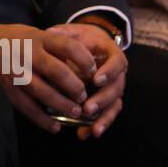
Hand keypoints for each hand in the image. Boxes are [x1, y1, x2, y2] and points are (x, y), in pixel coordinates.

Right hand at [0, 22, 96, 134]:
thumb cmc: (18, 38)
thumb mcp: (38, 33)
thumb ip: (58, 46)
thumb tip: (87, 63)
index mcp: (39, 38)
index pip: (68, 46)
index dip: (84, 60)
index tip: (94, 71)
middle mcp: (28, 53)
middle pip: (56, 71)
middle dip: (74, 87)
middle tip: (84, 97)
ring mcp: (16, 71)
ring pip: (41, 91)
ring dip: (61, 104)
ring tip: (75, 113)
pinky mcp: (8, 86)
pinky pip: (26, 106)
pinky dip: (41, 119)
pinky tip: (55, 127)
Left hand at [47, 21, 127, 139]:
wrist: (87, 43)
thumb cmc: (79, 37)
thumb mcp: (72, 32)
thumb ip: (64, 34)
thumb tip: (49, 34)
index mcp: (112, 54)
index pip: (118, 62)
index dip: (109, 71)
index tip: (95, 80)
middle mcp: (117, 73)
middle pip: (117, 89)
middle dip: (102, 100)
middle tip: (87, 109)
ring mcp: (113, 88)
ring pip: (114, 105)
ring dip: (103, 118)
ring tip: (92, 129)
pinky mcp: (106, 100)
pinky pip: (106, 114)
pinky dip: (97, 124)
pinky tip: (86, 134)